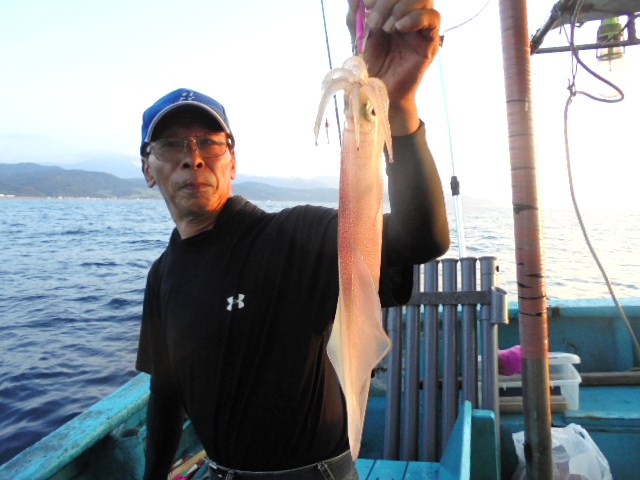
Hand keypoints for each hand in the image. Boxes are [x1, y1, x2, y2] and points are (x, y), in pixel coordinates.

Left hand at [346, 0, 440, 133]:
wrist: (378, 91)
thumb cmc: (370, 65)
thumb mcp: (358, 37)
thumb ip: (356, 16)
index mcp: (392, 10)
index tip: (366, 3)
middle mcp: (408, 15)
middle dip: (387, 1)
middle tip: (374, 22)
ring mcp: (421, 27)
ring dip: (399, 8)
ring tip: (385, 29)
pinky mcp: (431, 41)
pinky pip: (433, 17)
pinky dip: (415, 17)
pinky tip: (399, 28)